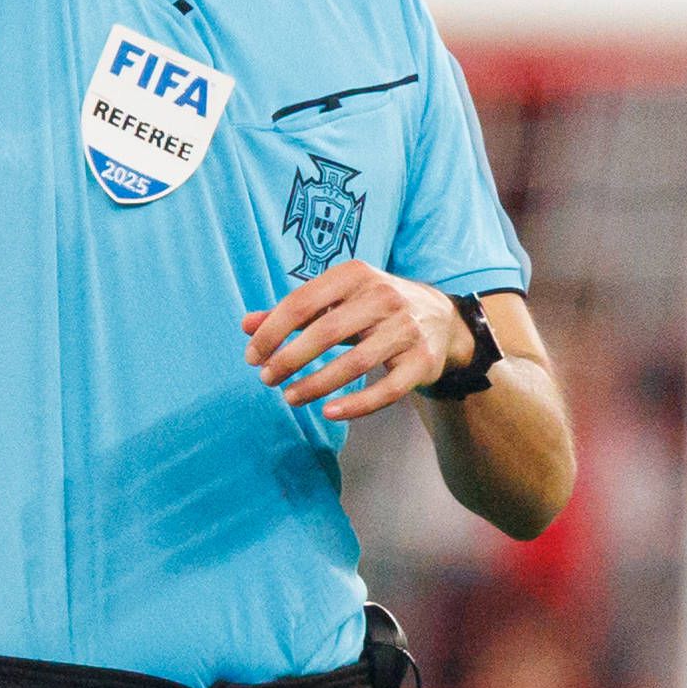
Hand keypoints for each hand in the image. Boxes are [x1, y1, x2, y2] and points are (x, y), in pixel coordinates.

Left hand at [245, 263, 468, 422]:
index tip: (251, 357)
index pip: (303, 303)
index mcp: (356, 275)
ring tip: (289, 397)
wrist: (441, 318)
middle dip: (289, 359)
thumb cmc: (373, 308)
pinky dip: (356, 405)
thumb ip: (293, 312)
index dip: (272, 332)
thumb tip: (246, 325)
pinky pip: (386, 390)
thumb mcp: (336, 300)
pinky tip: (328, 412)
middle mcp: (384, 297)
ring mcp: (406, 330)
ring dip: (316, 384)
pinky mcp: (422, 362)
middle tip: (266, 379)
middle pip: (326, 332)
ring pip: (355, 364)